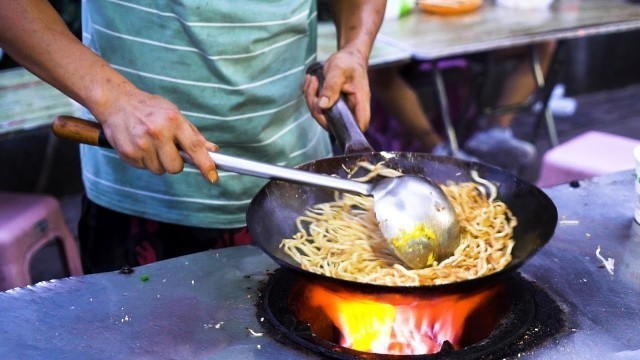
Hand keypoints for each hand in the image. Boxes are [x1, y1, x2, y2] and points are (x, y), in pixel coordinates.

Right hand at [93, 87, 219, 181]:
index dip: (206, 164)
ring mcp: (141, 144)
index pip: (194, 148)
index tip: (213, 177)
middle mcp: (158, 133)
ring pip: (159, 170)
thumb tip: (212, 150)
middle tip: (168, 150)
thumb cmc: (149, 108)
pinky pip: (144, 168)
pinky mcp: (128, 153)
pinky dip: (145, 160)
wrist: (116, 102)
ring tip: (151, 144)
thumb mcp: (174, 114)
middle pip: (176, 167)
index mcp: (173, 121)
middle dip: (175, 163)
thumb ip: (193, 134)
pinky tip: (140, 145)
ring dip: (158, 162)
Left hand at [303, 49, 370, 130]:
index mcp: (360, 102)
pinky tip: (312, 82)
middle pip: (334, 123)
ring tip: (312, 80)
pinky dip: (311, 95)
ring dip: (311, 99)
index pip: (359, 125)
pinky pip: (318, 109)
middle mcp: (351, 109)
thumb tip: (323, 105)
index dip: (345, 128)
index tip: (327, 114)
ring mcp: (341, 110)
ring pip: (322, 116)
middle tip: (313, 85)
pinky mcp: (332, 107)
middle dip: (317, 108)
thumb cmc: (348, 62)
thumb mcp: (338, 70)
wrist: (347, 57)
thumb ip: (331, 87)